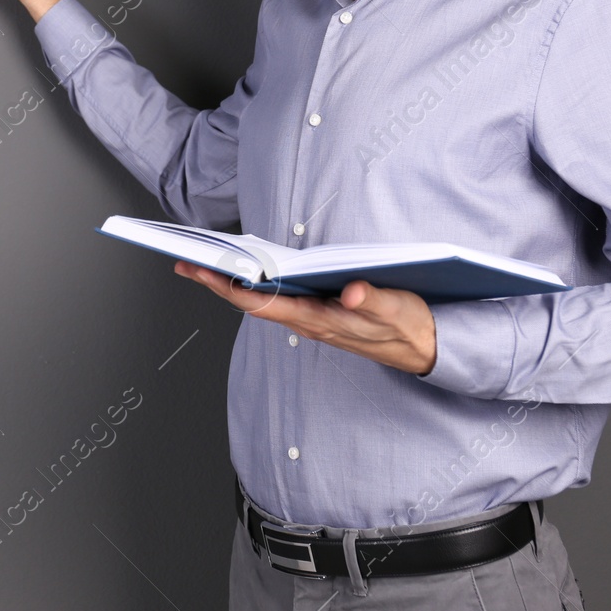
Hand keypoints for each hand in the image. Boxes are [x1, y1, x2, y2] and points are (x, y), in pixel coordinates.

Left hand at [172, 262, 438, 374]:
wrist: (426, 348)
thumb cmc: (408, 328)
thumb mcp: (394, 310)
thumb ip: (372, 300)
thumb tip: (350, 290)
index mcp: (319, 320)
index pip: (262, 302)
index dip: (228, 287)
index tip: (200, 270)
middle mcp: (309, 321)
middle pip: (252, 301)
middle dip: (217, 281)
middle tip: (184, 261)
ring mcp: (312, 318)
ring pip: (262, 301)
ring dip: (232, 283)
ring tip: (205, 263)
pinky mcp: (320, 312)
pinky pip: (278, 298)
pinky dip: (256, 283)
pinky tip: (247, 270)